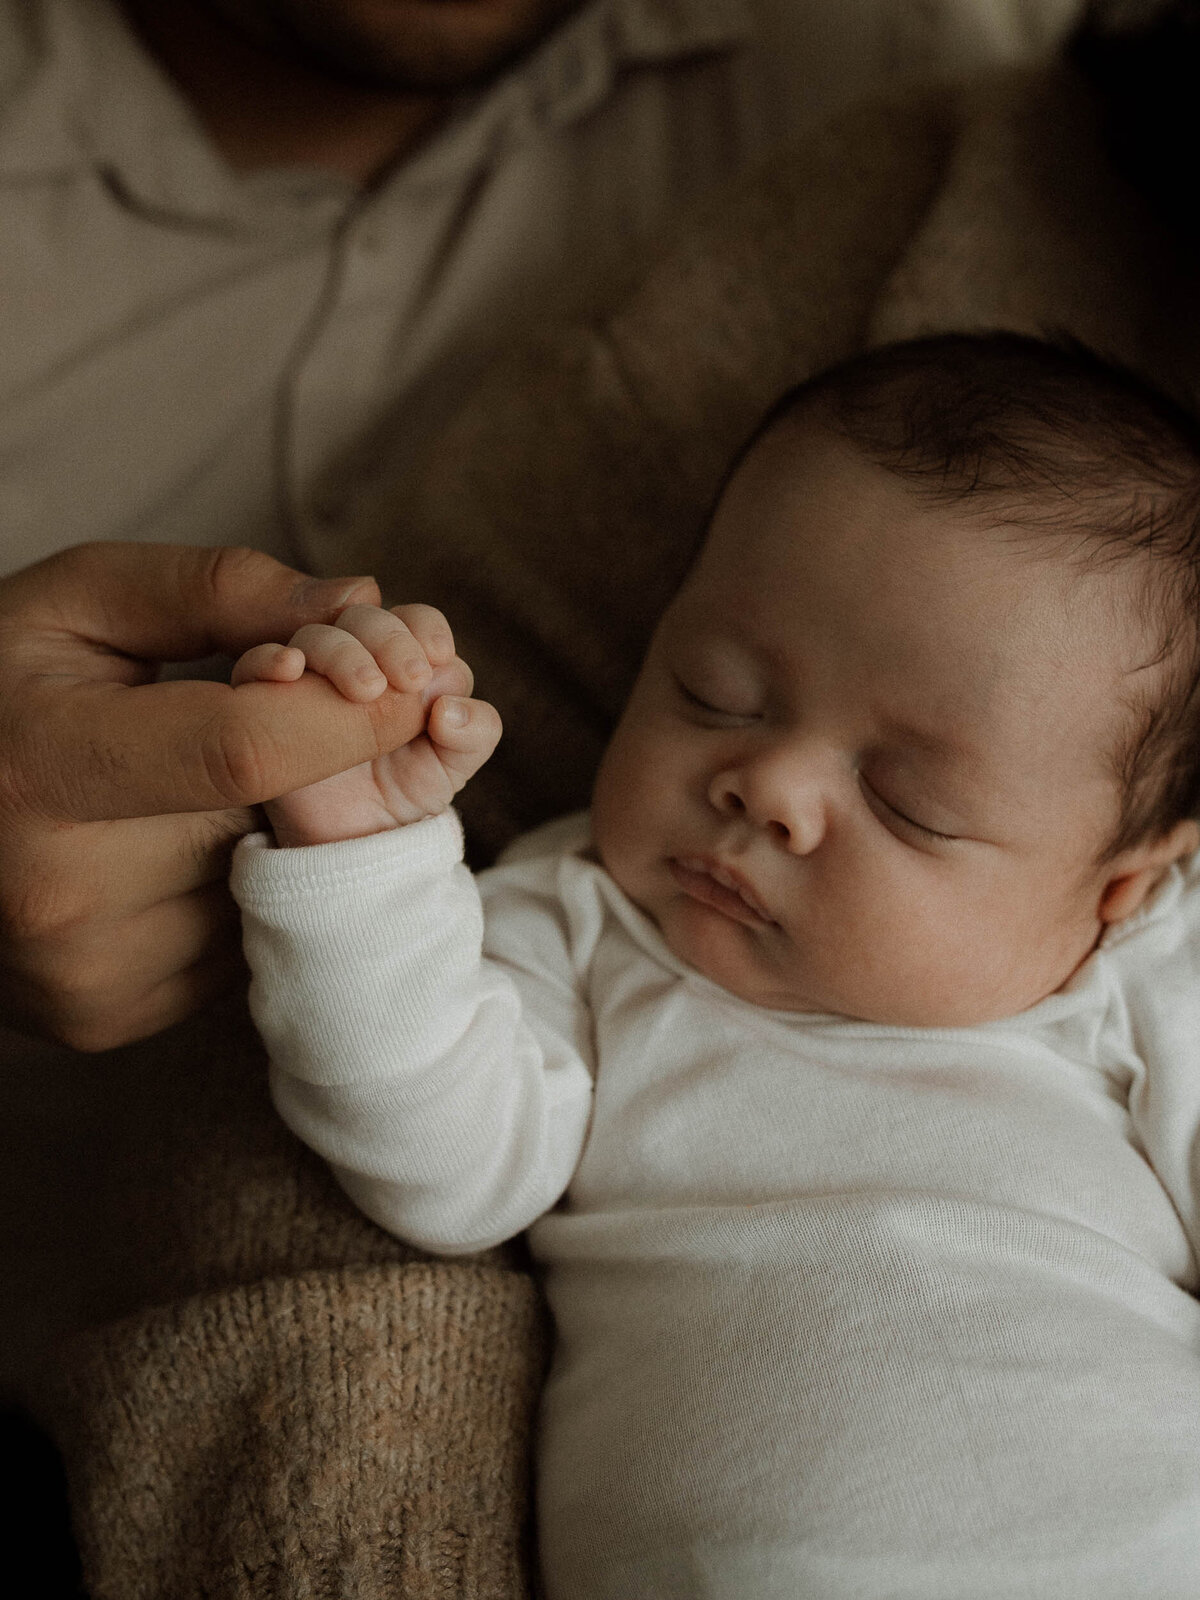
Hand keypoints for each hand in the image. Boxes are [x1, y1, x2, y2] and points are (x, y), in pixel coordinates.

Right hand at [0, 543, 438, 1051]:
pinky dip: (228, 887)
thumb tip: (362, 603)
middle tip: (292, 716)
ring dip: (267, 831)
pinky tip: (164, 849)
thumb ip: (219, 589)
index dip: (349, 714)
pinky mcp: (105, 1018)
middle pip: (270, 823)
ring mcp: (84, 973)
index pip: (246, 749)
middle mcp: (58, 894)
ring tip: (187, 787)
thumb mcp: (79, 602)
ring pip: (265, 889)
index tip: (415, 681)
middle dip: (318, 765)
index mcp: (37, 768)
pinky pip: (233, 942)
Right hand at [231, 603, 501, 846]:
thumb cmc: (407, 793)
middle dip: (388, 638)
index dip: (425, 629)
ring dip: (340, 651)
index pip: (414, 620)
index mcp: (405, 661)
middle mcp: (355, 658)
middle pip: (364, 616)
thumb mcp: (455, 767)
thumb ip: (475, 732)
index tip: (435, 658)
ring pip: (315, 635)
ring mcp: (309, 677)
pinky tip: (290, 670)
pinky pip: (255, 665)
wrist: (355, 843)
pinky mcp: (267, 701)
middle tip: (408, 679)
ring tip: (365, 691)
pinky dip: (270, 659)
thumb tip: (449, 708)